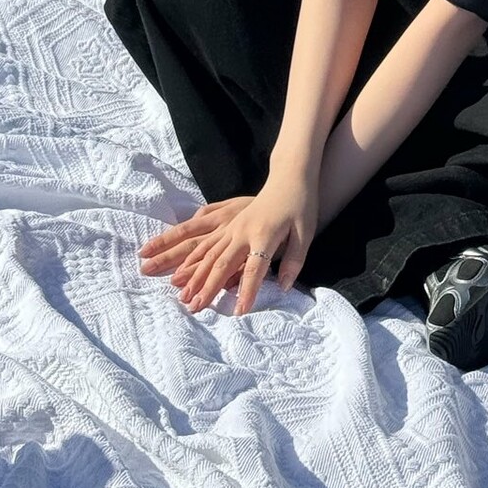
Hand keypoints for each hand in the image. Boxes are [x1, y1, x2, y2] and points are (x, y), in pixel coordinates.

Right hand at [137, 173, 317, 316]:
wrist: (288, 175)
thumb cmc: (300, 204)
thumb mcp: (305, 232)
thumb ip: (294, 260)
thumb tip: (284, 287)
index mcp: (264, 234)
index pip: (255, 268)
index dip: (248, 290)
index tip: (240, 312)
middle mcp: (243, 231)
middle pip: (223, 263)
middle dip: (208, 287)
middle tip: (196, 308)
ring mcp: (232, 225)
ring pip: (208, 253)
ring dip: (194, 275)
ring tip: (182, 295)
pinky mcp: (227, 221)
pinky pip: (205, 240)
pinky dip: (192, 256)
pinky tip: (181, 269)